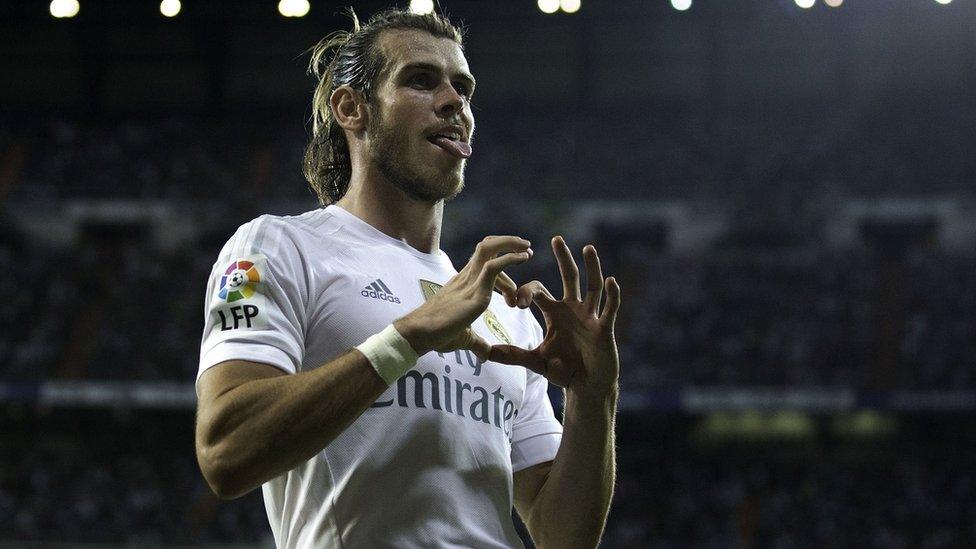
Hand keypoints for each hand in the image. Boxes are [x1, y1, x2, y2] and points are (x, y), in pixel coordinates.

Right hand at [394, 235, 532, 360]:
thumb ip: (477, 342)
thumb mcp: (463, 337)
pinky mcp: (474, 293)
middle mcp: (465, 277)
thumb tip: (486, 354)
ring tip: (527, 252)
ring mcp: (469, 282)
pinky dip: (510, 259)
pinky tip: (523, 258)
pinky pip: (493, 267)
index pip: (481, 260)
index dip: (501, 260)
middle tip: (526, 250)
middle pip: (485, 247)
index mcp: (462, 283)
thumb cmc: (435, 335)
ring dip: (511, 246)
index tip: (516, 277)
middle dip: (508, 243)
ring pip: (489, 250)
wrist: (417, 334)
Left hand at [489, 236, 620, 394]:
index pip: (538, 291)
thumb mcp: (535, 361)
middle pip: (569, 277)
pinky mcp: (604, 328)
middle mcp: (572, 309)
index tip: (516, 303)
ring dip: (591, 267)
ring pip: (592, 287)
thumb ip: (513, 355)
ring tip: (588, 248)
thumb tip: (486, 352)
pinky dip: (611, 295)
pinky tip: (610, 280)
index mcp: (554, 313)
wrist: (585, 387)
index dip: (526, 292)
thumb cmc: (562, 371)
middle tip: (556, 238)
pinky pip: (609, 308)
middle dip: (563, 258)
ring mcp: (590, 317)